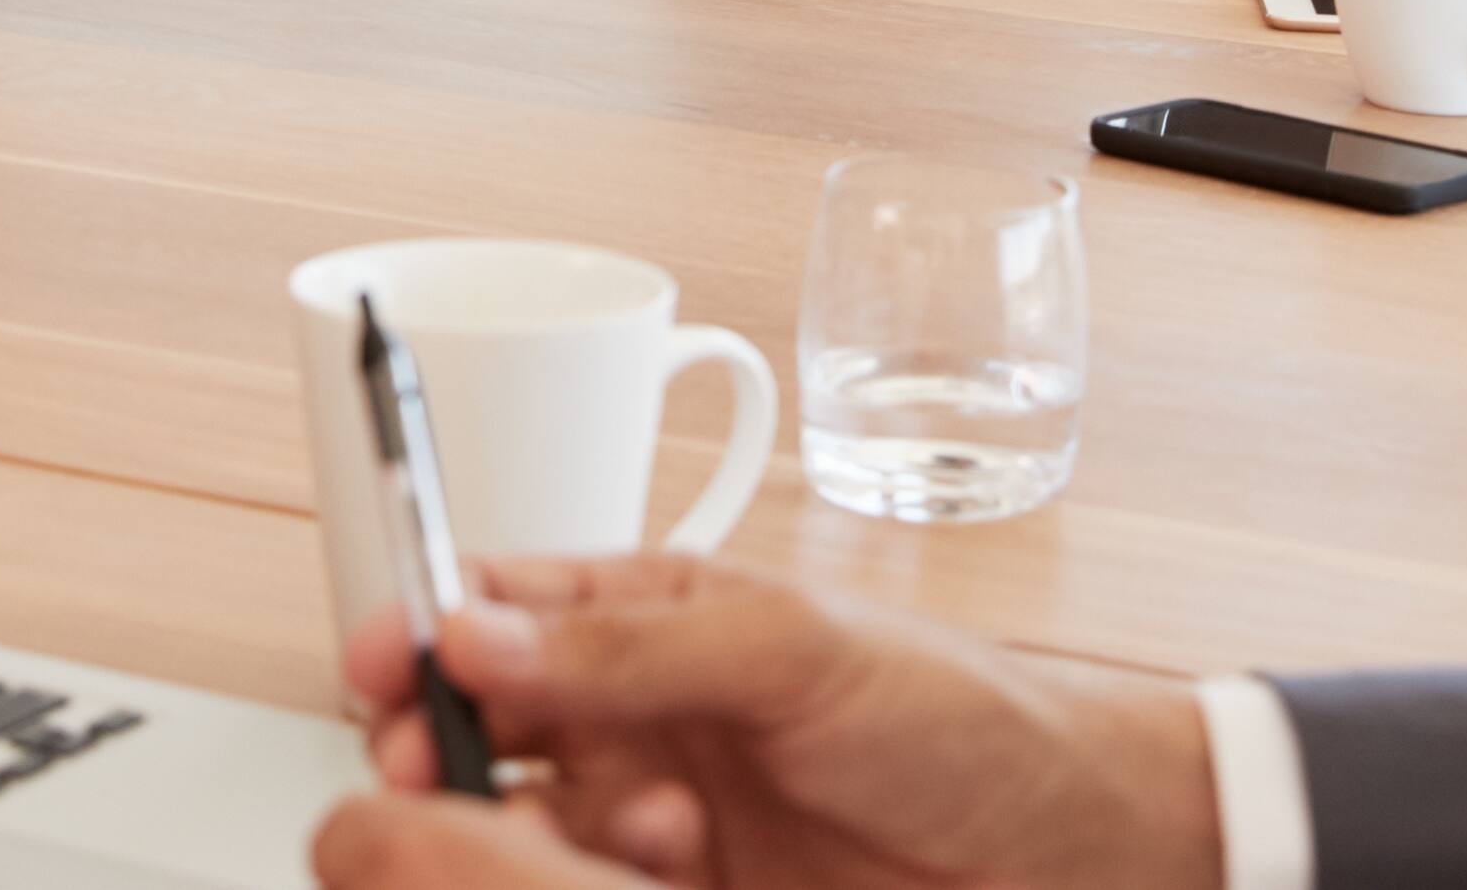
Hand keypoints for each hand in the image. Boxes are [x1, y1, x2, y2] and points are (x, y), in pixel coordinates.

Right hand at [320, 552, 1221, 889]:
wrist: (1084, 854)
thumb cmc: (966, 720)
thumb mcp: (799, 653)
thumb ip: (632, 645)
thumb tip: (474, 626)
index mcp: (656, 619)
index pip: (496, 605)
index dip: (421, 626)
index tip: (382, 665)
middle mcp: (638, 716)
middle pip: (478, 727)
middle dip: (446, 746)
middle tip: (451, 769)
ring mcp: (655, 822)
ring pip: (520, 826)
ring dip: (540, 830)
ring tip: (650, 831)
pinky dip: (586, 884)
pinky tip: (666, 873)